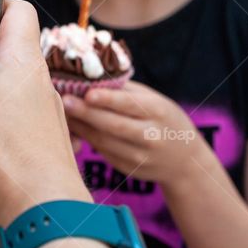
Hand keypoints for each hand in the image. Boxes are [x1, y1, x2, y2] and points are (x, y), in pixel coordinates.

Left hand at [62, 81, 204, 186]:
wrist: (184, 161)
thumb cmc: (162, 119)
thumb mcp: (153, 101)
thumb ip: (125, 91)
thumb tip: (88, 78)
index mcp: (158, 112)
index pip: (130, 105)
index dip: (108, 100)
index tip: (88, 93)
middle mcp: (151, 136)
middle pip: (114, 125)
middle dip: (87, 113)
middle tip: (65, 101)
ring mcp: (140, 156)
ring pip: (104, 141)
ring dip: (81, 126)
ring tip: (63, 111)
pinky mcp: (128, 168)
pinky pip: (102, 151)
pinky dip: (86, 138)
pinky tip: (73, 126)